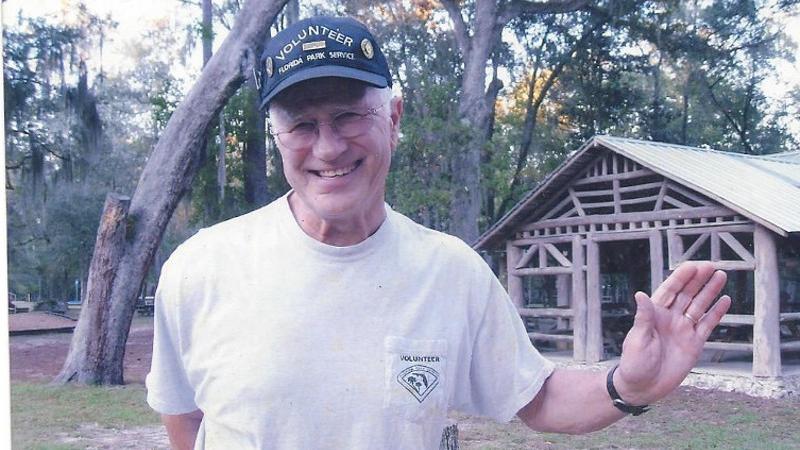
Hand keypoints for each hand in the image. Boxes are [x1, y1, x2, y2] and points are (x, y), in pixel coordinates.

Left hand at [614, 261, 731, 404]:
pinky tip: (725, 301)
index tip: (692, 265)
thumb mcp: (637, 338)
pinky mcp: (694, 343)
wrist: (643, 387)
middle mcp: (670, 318)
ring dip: (710, 291)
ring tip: (721, 276)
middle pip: (687, 294)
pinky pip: (707, 325)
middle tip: (711, 265)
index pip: (670, 290)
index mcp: (654, 313)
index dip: (681, 277)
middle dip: (698, 279)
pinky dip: (716, 313)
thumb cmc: (634, 362)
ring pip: (699, 306)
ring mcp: (683, 330)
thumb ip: (643, 317)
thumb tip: (640, 294)